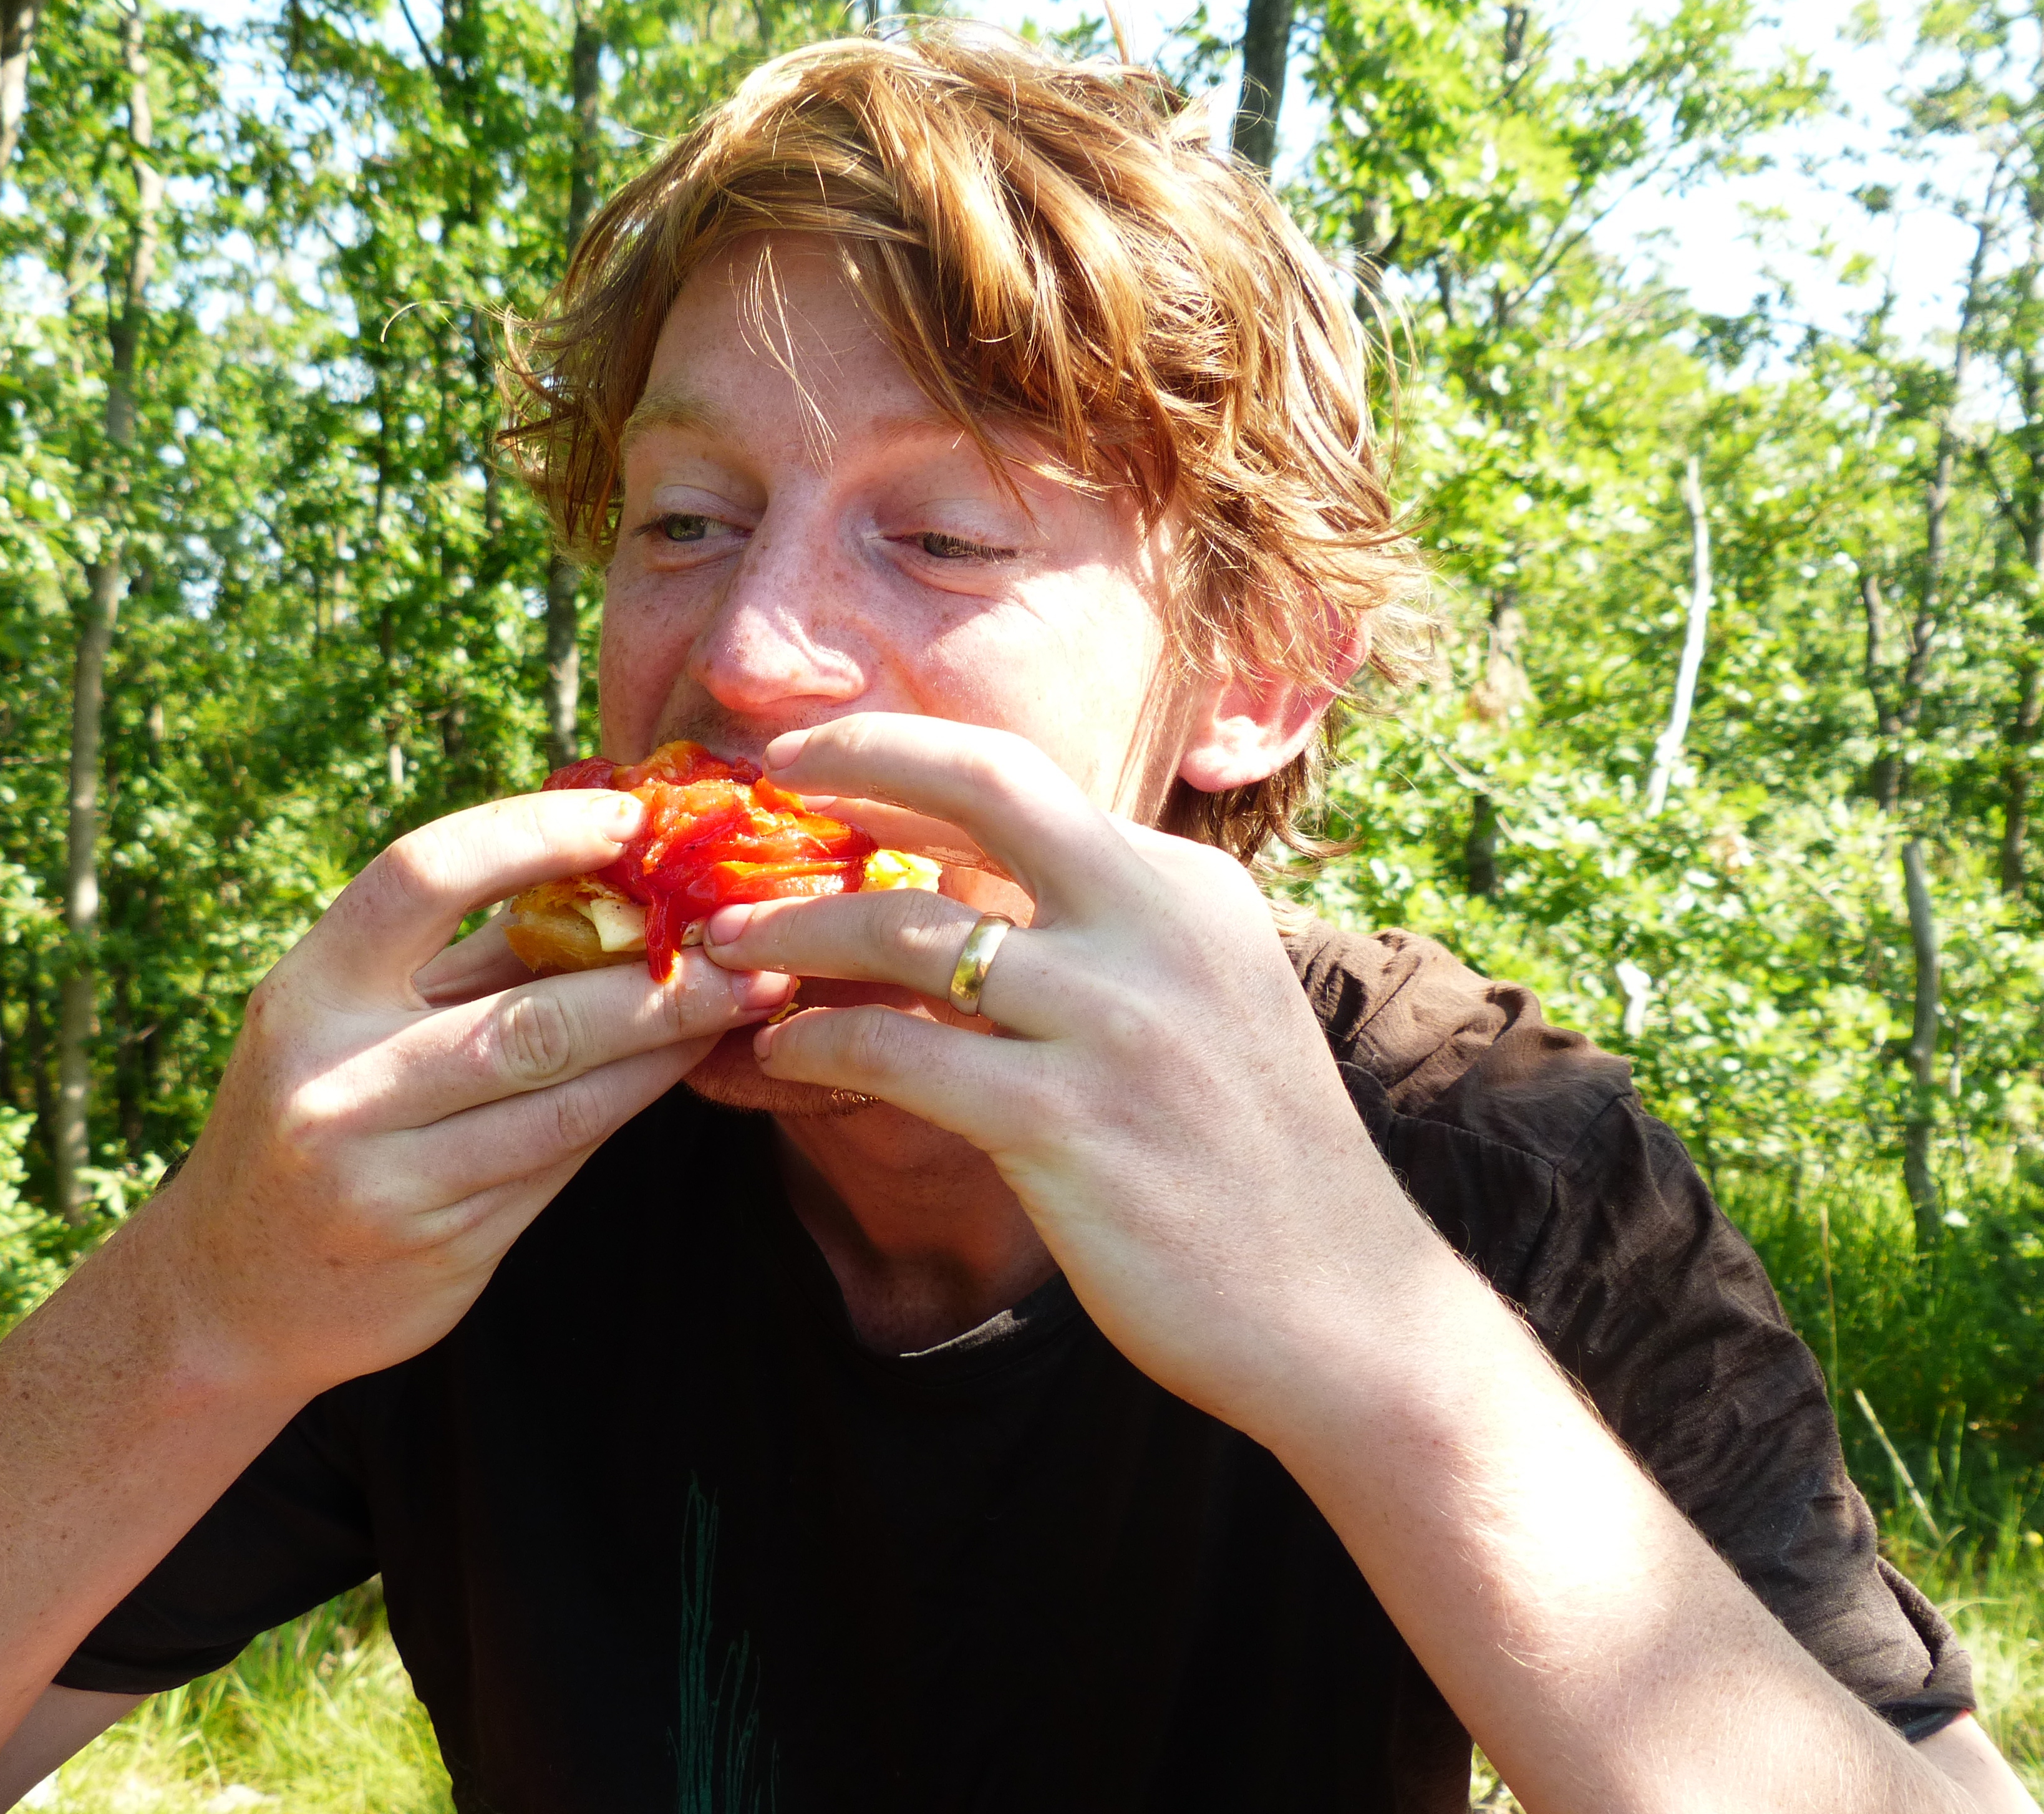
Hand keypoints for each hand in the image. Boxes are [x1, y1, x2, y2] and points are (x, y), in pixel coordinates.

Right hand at [147, 788, 795, 1396]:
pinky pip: (561, 1156)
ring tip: (750, 995)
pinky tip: (686, 1064)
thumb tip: (611, 873)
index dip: (534, 835)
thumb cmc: (318, 1116)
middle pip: (531, 1011)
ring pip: (565, 1095)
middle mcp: (336, 1081)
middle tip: (754, 939)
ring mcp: (387, 1174)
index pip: (422, 876)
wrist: (232, 1295)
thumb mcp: (351, 1020)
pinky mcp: (441, 1243)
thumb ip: (464, 959)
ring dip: (670, 1040)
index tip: (632, 817)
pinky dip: (632, 1100)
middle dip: (660, 976)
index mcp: (308, 992)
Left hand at [696, 713, 1451, 1440]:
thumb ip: (1113, 936)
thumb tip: (977, 893)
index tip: (826, 761)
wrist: (1342, 1311)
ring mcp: (1113, 1023)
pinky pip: (897, 1055)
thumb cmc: (1255, 1166)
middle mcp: (1158, 928)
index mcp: (1188, 889)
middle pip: (983, 784)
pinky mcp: (1065, 1123)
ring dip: (795, 929)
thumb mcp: (1210, 1004)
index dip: (906, 758)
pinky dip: (818, 1044)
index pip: (1023, 782)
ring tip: (728, 947)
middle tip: (763, 780)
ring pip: (907, 929)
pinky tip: (779, 1052)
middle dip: (856, 758)